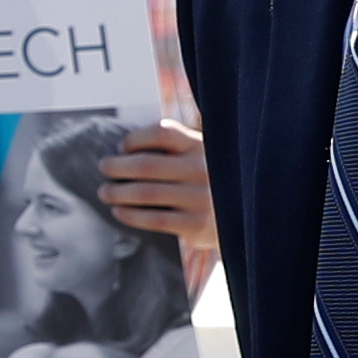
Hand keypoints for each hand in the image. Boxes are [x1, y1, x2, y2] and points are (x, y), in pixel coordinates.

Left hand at [103, 120, 216, 265]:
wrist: (253, 216)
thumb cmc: (216, 181)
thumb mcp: (208, 155)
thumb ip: (180, 146)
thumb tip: (127, 147)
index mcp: (203, 146)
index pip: (162, 132)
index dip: (135, 138)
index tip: (121, 146)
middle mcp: (203, 170)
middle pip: (146, 165)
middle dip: (116, 166)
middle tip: (103, 168)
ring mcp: (201, 198)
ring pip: (146, 193)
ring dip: (117, 192)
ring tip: (105, 192)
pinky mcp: (197, 225)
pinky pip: (154, 219)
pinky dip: (130, 215)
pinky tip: (118, 211)